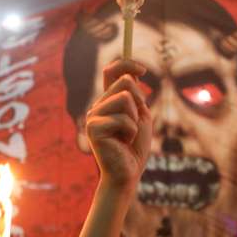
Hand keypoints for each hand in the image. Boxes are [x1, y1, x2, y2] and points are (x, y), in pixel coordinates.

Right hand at [85, 60, 151, 187]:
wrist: (128, 173)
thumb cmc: (135, 148)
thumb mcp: (141, 116)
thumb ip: (135, 96)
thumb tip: (130, 74)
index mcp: (107, 101)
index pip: (111, 70)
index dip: (126, 63)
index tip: (143, 70)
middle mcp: (97, 105)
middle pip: (125, 82)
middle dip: (139, 101)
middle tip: (135, 123)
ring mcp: (93, 115)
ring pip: (125, 98)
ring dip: (135, 119)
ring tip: (128, 135)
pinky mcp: (94, 127)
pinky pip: (123, 118)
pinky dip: (131, 132)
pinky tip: (123, 143)